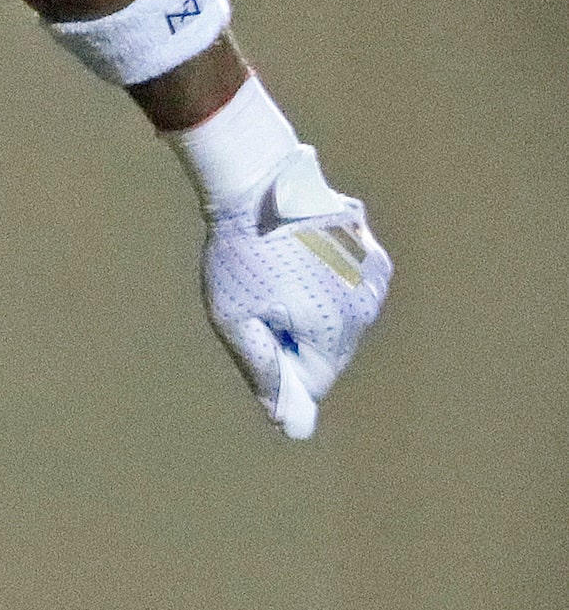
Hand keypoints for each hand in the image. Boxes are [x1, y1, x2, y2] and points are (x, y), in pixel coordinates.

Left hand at [198, 145, 390, 438]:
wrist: (257, 183)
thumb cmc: (239, 253)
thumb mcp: (234, 318)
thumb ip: (265, 372)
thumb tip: (292, 426)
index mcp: (332, 333)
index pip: (313, 381)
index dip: (281, 362)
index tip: (259, 326)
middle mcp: (363, 313)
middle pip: (330, 353)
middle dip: (298, 339)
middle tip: (264, 296)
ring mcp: (374, 282)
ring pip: (344, 322)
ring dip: (316, 311)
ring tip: (281, 271)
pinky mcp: (373, 255)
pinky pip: (354, 289)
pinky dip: (332, 283)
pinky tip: (304, 257)